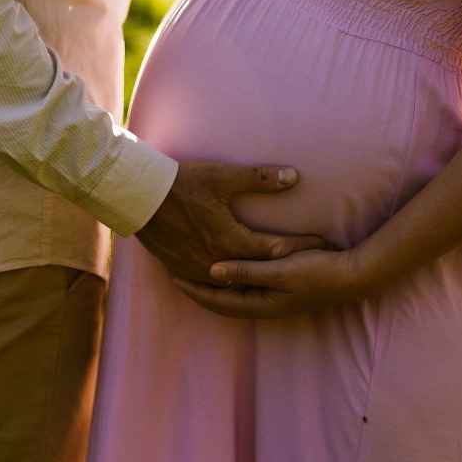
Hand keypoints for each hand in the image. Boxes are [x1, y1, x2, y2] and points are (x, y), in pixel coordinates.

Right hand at [138, 161, 319, 287]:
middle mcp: (218, 263)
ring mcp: (198, 269)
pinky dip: (229, 284)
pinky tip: (236, 283)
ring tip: (278, 279)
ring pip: (236, 284)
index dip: (302, 248)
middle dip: (286, 267)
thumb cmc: (182, 183)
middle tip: (311, 265)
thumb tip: (294, 178)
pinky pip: (212, 284)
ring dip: (258, 281)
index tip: (323, 246)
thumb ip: (260, 179)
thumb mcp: (222, 176)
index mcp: (231, 241)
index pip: (276, 250)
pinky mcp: (182, 269)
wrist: (138, 197)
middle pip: (260, 271)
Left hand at [173, 244, 369, 318]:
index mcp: (260, 304)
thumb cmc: (317, 272)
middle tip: (176, 275)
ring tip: (194, 275)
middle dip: (199, 291)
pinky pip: (246, 289)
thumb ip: (246, 271)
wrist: (351, 277)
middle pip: (222, 302)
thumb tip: (212, 271)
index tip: (173, 277)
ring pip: (234, 296)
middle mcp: (264, 306)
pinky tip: (227, 272)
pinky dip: (231, 282)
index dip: (194, 290)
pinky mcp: (282, 291)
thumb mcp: (279, 269)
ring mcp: (274, 300)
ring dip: (214, 287)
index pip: (218, 300)